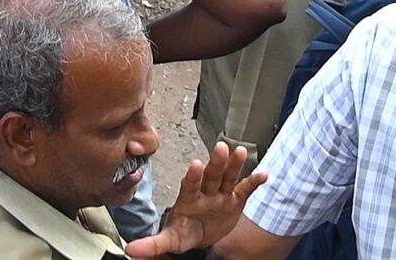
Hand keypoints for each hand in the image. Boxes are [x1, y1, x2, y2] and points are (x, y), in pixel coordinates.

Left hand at [125, 143, 265, 256]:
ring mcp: (221, 194)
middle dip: (216, 163)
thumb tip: (130, 250)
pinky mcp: (235, 200)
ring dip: (235, 165)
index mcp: (188, 199)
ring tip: (241, 151)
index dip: (193, 176)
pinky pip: (245, 190)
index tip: (195, 164)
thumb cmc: (184, 233)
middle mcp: (205, 192)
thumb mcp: (170, 240)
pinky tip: (265, 175)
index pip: (190, 185)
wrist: (201, 236)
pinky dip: (254, 182)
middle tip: (221, 147)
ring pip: (228, 177)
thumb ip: (153, 244)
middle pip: (211, 175)